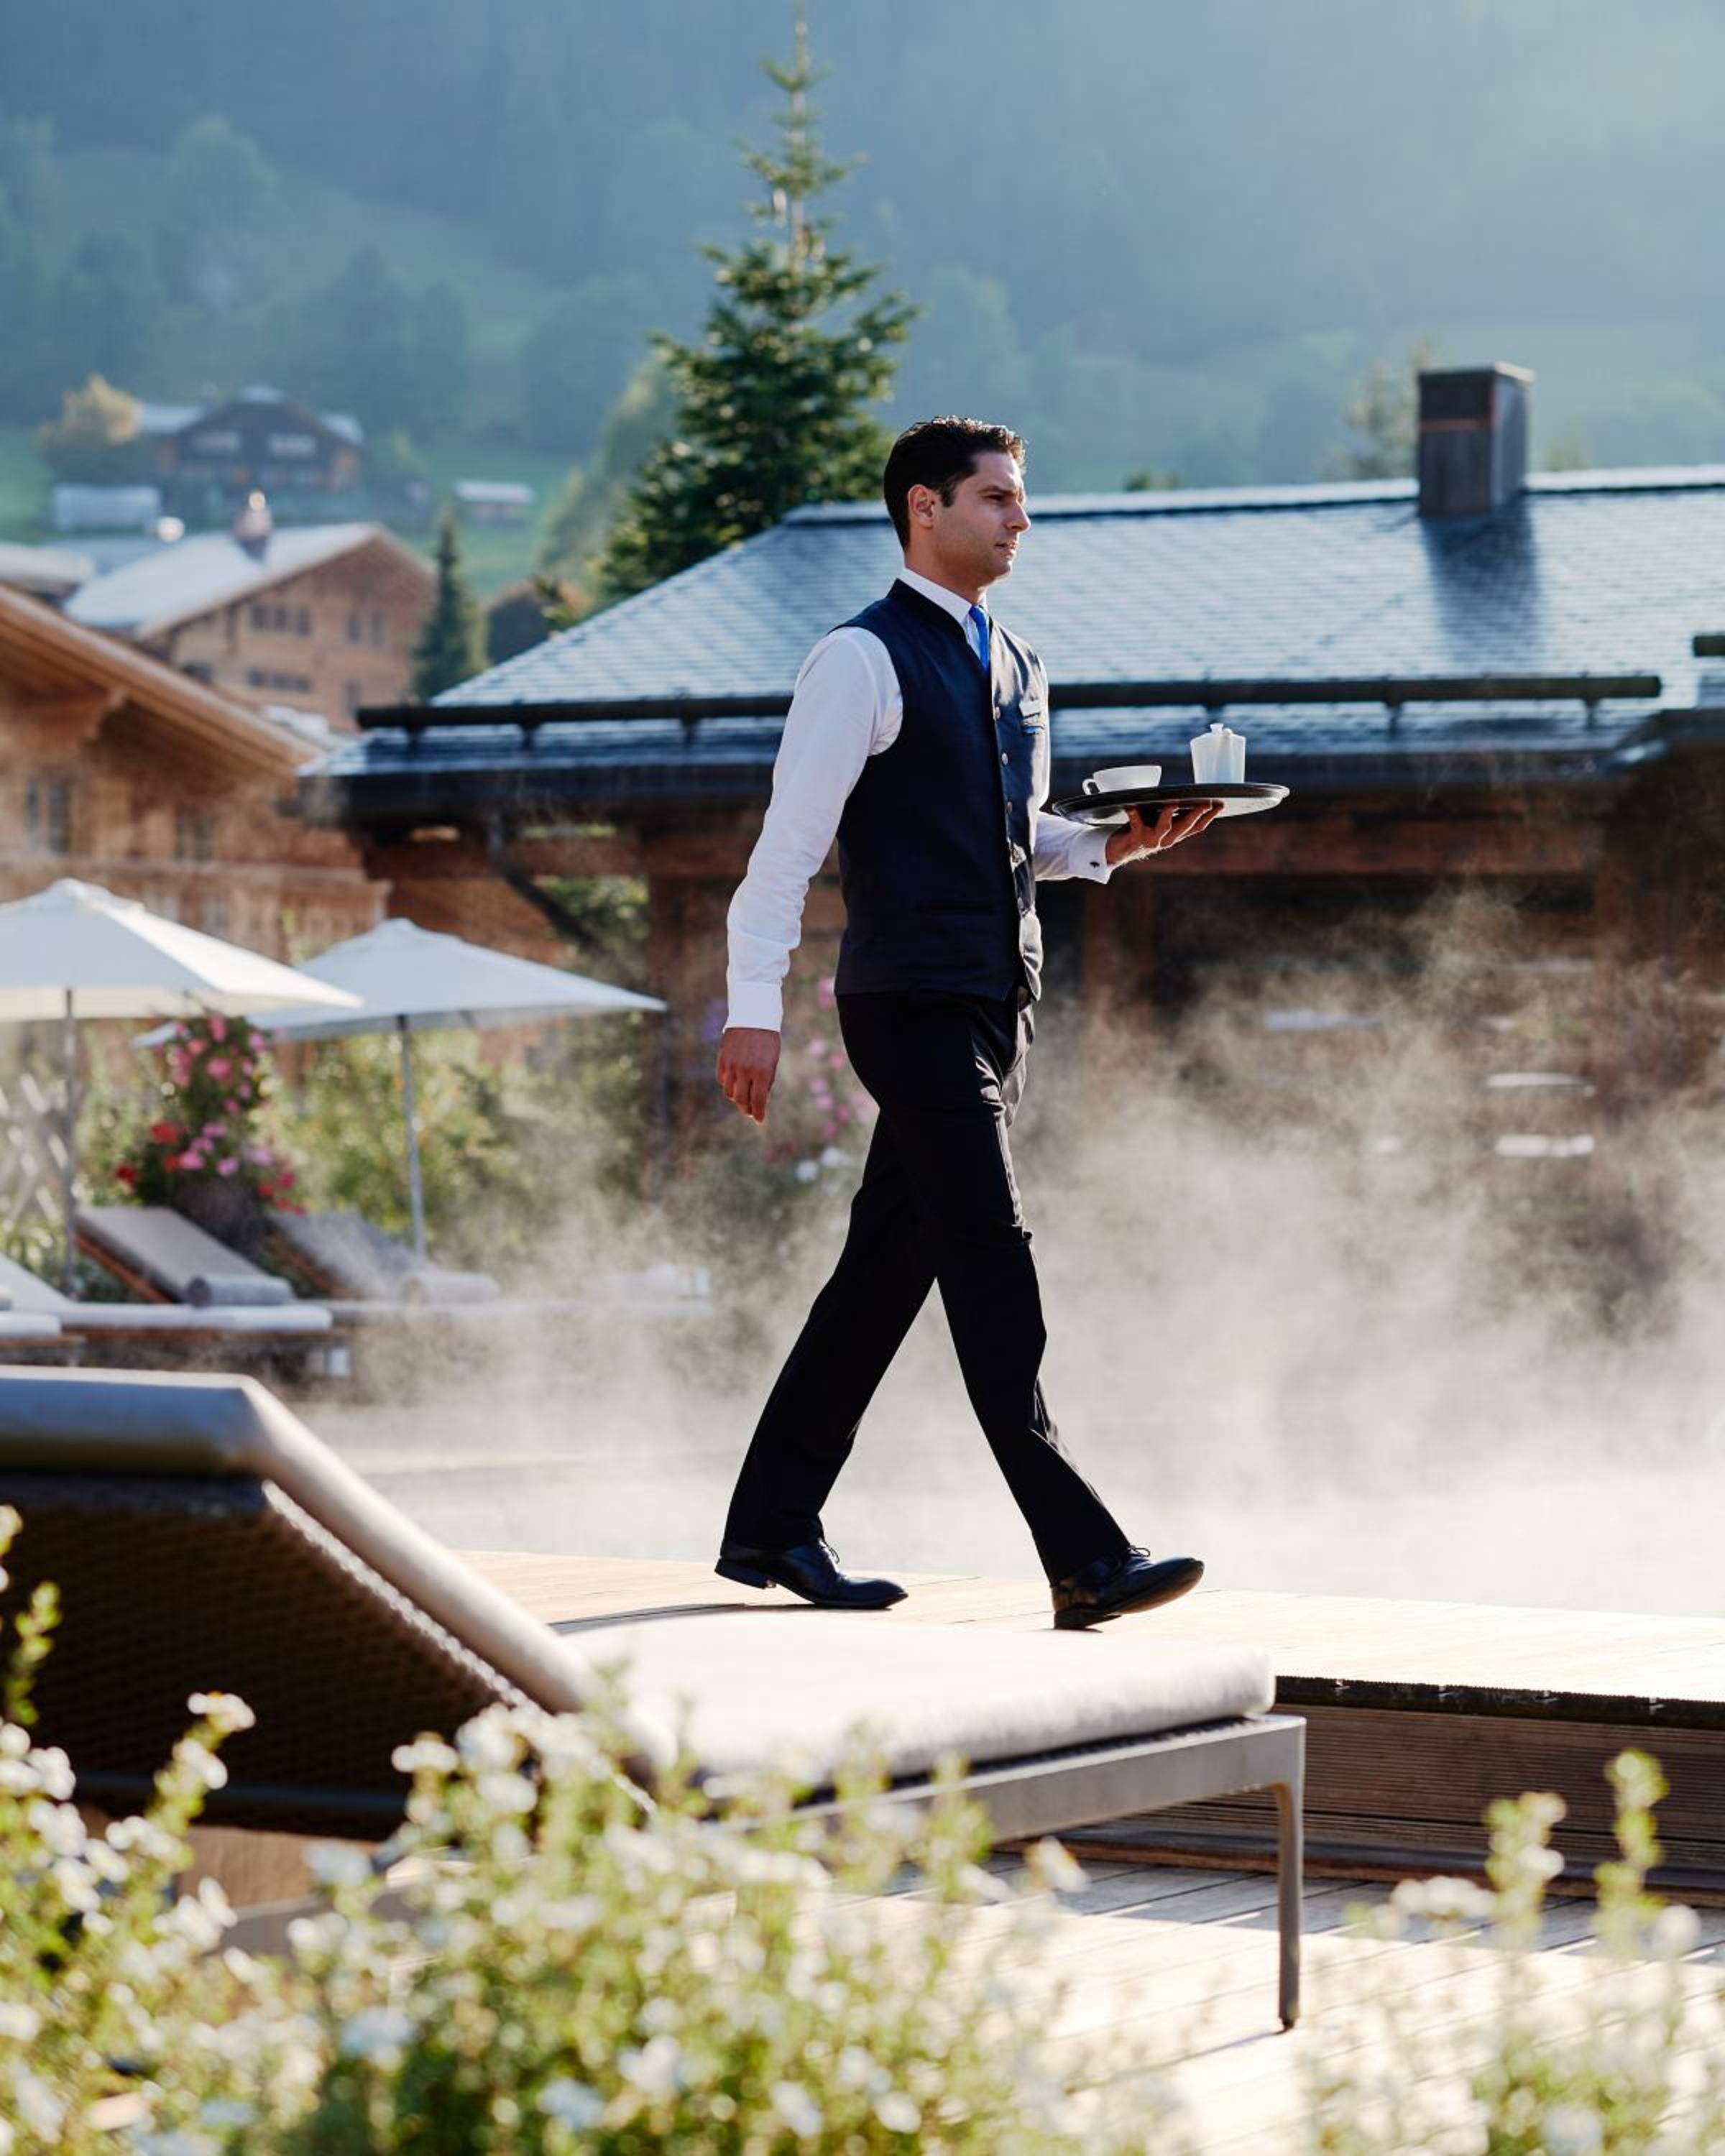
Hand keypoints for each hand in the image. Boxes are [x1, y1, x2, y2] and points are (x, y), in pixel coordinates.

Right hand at [716, 1025, 780, 1123]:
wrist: (753, 1016)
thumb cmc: (768, 1039)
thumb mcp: (772, 1061)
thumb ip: (766, 1081)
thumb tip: (761, 1100)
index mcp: (762, 1072)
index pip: (758, 1101)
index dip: (758, 1114)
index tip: (759, 1121)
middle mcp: (745, 1070)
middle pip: (741, 1100)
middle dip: (746, 1109)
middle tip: (750, 1111)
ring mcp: (731, 1065)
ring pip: (729, 1092)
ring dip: (736, 1097)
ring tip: (743, 1097)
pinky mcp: (722, 1059)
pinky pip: (722, 1079)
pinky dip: (728, 1084)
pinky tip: (735, 1083)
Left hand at [1104, 799, 1223, 866]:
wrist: (1119, 851)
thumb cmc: (1141, 831)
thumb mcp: (1160, 822)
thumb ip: (1172, 813)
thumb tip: (1183, 796)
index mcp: (1175, 835)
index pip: (1197, 827)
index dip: (1210, 817)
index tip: (1220, 805)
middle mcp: (1166, 839)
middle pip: (1185, 826)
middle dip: (1196, 814)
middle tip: (1206, 803)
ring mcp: (1151, 840)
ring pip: (1164, 827)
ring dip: (1168, 814)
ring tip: (1172, 803)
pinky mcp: (1136, 837)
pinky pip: (1135, 823)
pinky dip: (1133, 813)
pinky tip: (1131, 806)